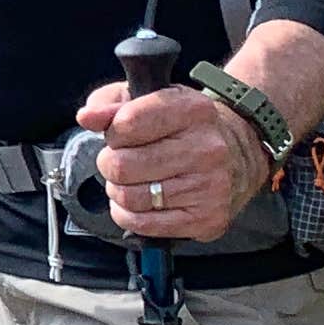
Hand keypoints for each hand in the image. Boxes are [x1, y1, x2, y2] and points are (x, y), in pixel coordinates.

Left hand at [77, 80, 273, 243]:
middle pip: (122, 166)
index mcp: (193, 110)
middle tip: (123, 161)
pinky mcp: (207, 218)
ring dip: (120, 191)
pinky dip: (129, 215)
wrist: (237, 155)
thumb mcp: (148, 100)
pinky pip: (143, 224)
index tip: (122, 134)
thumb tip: (87, 117)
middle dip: (111, 164)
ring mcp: (209, 186)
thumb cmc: (183, 127)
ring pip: (129, 197)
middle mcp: (206, 148)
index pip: (126, 124)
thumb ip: (110, 104)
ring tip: (135, 180)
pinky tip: (141, 202)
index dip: (113, 132)